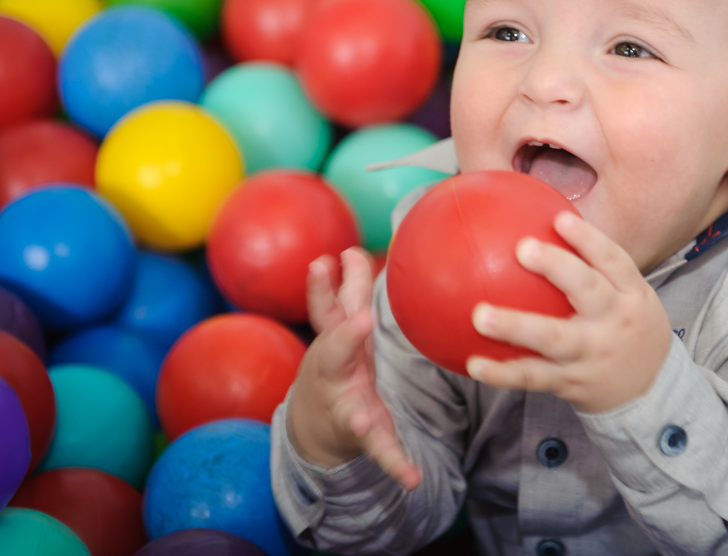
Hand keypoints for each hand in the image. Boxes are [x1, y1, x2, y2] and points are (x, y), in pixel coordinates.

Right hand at [287, 249, 419, 489]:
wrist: (315, 422)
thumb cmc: (335, 363)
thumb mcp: (338, 329)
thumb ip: (347, 291)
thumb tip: (351, 249)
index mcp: (332, 343)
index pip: (326, 309)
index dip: (322, 287)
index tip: (326, 260)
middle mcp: (334, 374)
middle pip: (335, 354)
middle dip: (345, 335)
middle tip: (360, 319)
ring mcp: (345, 406)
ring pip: (350, 410)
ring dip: (356, 413)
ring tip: (361, 419)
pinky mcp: (364, 435)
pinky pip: (380, 450)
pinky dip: (395, 464)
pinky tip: (413, 479)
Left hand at [466, 211, 672, 413]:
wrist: (651, 392)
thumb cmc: (628, 329)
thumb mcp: (629, 296)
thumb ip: (594, 267)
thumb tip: (540, 224)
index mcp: (631, 295)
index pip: (614, 261)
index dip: (589, 239)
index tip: (560, 219)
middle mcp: (614, 322)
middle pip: (588, 291)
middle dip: (557, 268)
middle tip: (522, 248)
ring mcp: (591, 355)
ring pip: (553, 338)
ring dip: (515, 326)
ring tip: (480, 315)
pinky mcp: (571, 383)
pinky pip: (533, 377)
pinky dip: (503, 373)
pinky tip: (474, 364)